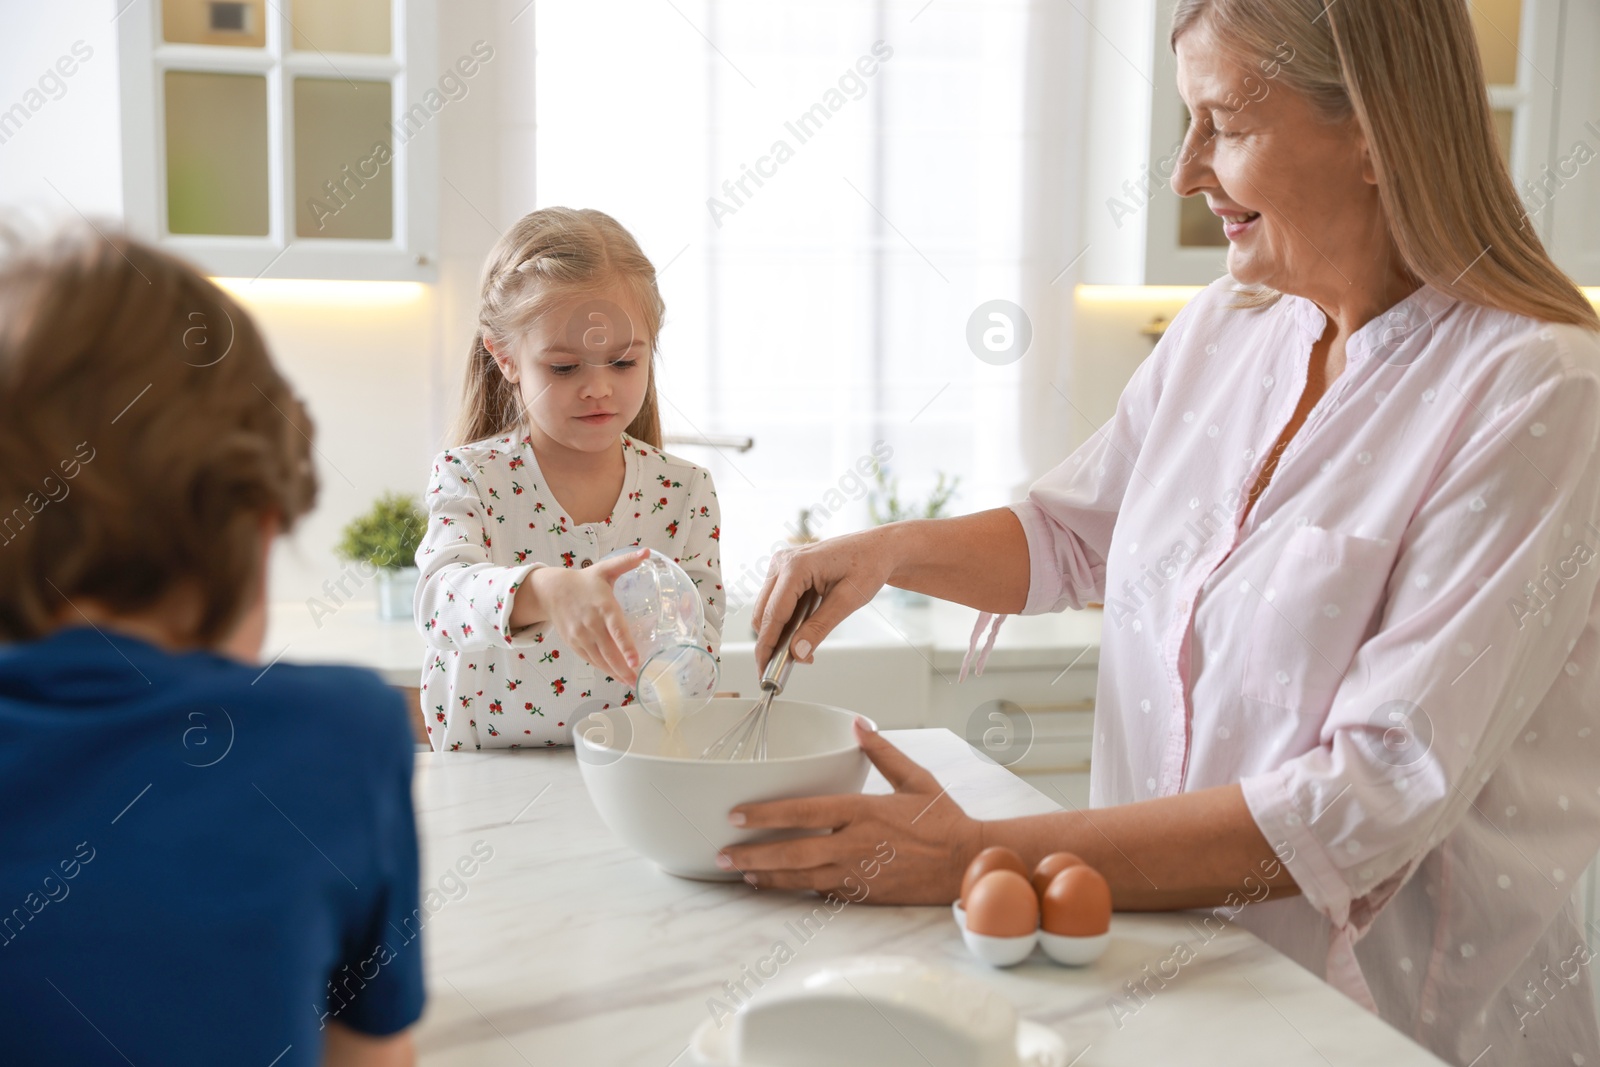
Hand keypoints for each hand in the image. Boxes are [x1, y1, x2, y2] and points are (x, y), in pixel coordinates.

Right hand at [526, 549, 645, 682]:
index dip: (626, 646)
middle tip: (639, 681)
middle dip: (624, 668)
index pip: (617, 629)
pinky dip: (603, 669)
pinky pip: (590, 659)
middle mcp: (592, 623)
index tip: (636, 661)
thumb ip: (626, 562)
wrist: (551, 590)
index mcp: (603, 605)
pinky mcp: (573, 643)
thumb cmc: (583, 581)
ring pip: (599, 659)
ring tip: (630, 683)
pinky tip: (615, 675)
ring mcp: (581, 635)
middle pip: (609, 651)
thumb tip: (646, 552)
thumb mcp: (604, 569)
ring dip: (615, 673)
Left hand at [717, 719, 982, 904]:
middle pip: (793, 852)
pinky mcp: (864, 894)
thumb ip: (882, 752)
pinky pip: (822, 892)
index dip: (767, 814)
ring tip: (742, 873)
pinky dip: (796, 889)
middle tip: (723, 854)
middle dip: (754, 854)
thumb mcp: (916, 779)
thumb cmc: (943, 820)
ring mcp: (858, 874)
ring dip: (768, 876)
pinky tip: (777, 886)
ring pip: (802, 878)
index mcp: (863, 812)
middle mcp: (855, 845)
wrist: (967, 863)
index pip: (804, 812)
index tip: (737, 815)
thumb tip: (859, 724)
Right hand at [752, 529, 896, 671]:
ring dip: (778, 634)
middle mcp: (782, 562)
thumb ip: (820, 627)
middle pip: (763, 614)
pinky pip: (776, 604)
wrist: (877, 549)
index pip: (773, 613)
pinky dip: (785, 623)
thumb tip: (797, 652)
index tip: (764, 670)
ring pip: (766, 611)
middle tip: (785, 669)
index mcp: (796, 565)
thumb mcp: (848, 600)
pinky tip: (801, 635)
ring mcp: (781, 566)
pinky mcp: (785, 573)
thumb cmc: (868, 564)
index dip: (767, 646)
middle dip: (771, 644)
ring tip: (801, 652)